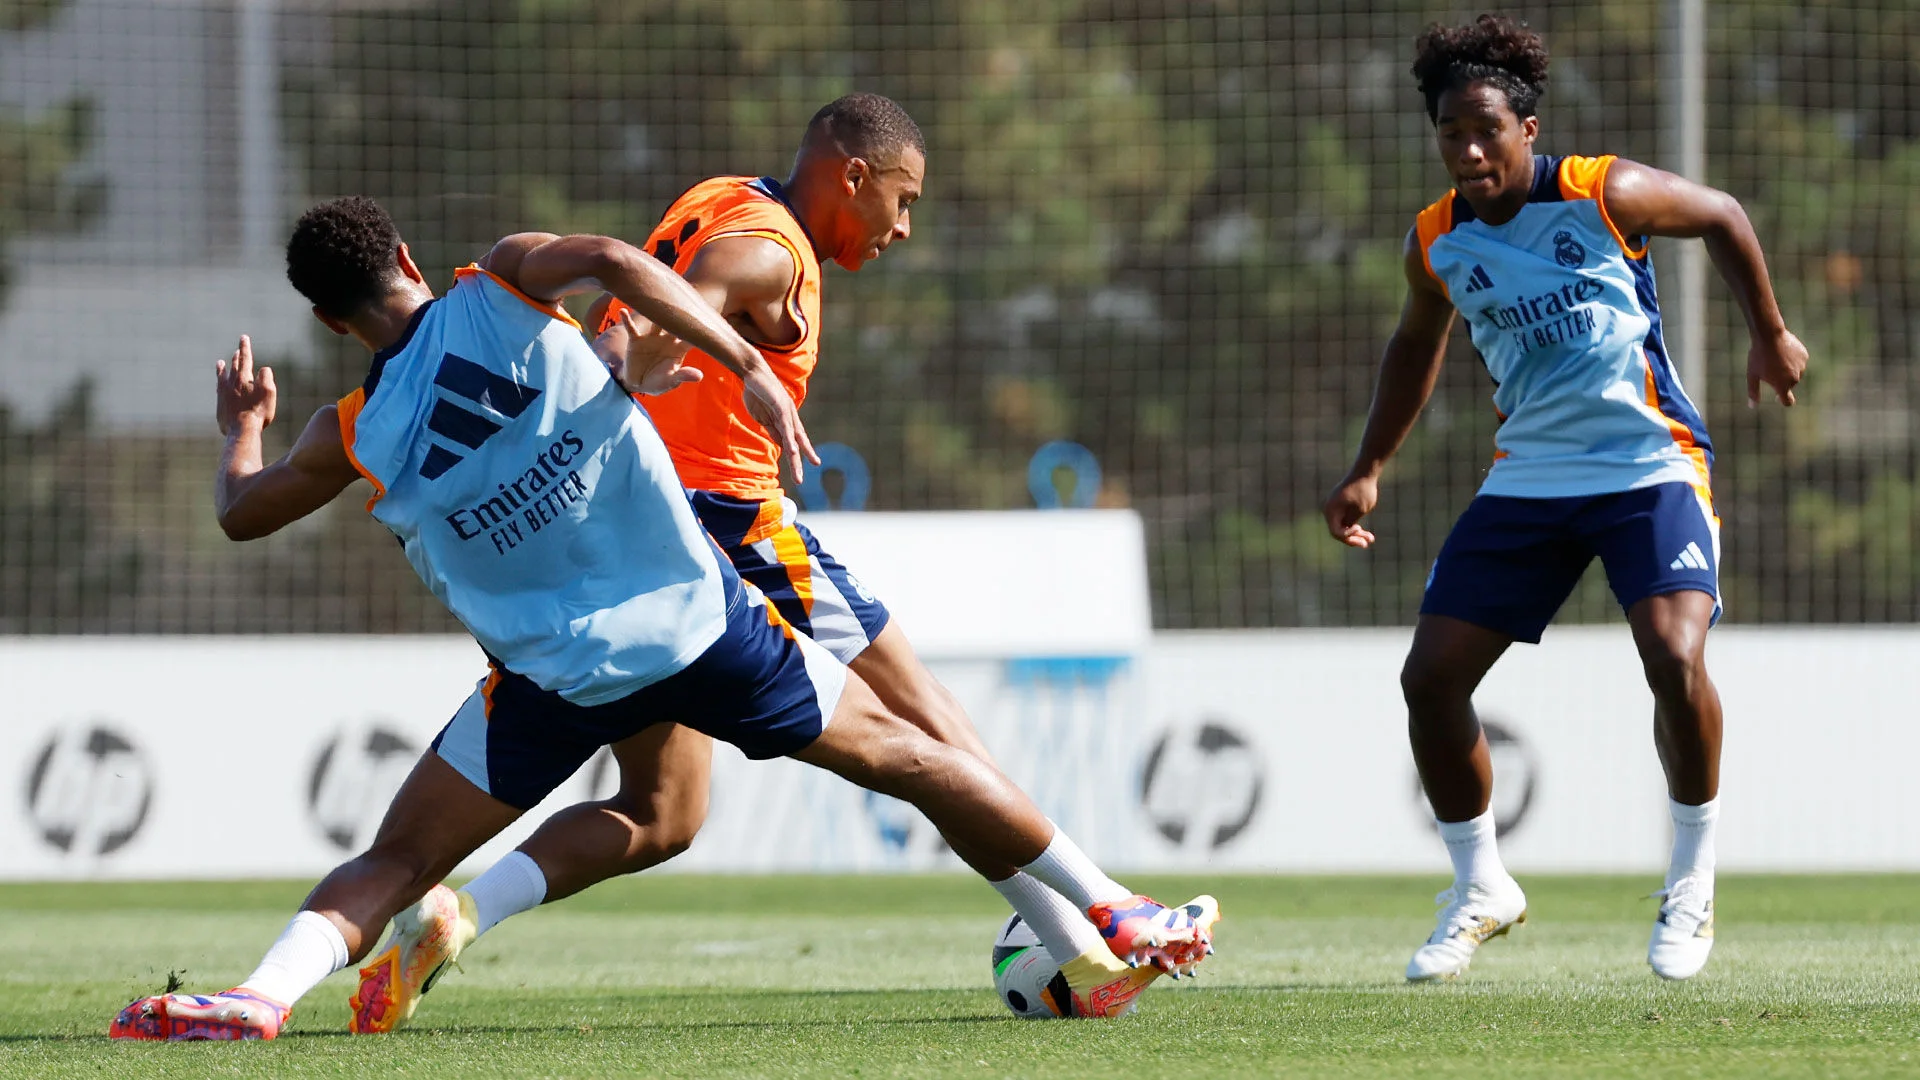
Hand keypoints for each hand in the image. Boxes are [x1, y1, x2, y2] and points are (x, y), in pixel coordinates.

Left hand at [215, 335, 275, 435]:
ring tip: (220, 363)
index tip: (243, 337)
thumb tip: (264, 369)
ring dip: (222, 368)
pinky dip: (220, 384)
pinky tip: (219, 385)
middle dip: (237, 356)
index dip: (245, 347)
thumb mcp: (269, 392)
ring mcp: (224, 393)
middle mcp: (231, 383)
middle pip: (234, 366)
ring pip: (222, 376)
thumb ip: (266, 377)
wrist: (241, 430)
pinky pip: (219, 389)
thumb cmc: (258, 411)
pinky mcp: (220, 404)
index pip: (245, 358)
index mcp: (244, 378)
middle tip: (238, 349)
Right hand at [595, 309, 701, 395]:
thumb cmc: (659, 383)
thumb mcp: (671, 381)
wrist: (639, 384)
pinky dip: (627, 320)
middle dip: (678, 313)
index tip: (704, 317)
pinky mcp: (636, 340)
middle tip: (682, 299)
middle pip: (674, 323)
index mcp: (679, 348)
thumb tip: (699, 376)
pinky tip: (623, 311)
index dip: (697, 328)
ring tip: (655, 300)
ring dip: (654, 312)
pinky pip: (631, 328)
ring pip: (655, 322)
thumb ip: (683, 376)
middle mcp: (667, 339)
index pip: (691, 336)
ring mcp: (651, 338)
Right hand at [740, 368, 819, 484]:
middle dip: (799, 462)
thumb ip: (772, 429)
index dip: (801, 453)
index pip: (794, 441)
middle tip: (800, 480)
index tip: (810, 465)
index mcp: (785, 420)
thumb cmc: (757, 392)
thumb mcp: (763, 416)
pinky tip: (793, 451)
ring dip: (795, 457)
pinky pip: (786, 426)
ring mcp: (787, 412)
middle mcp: (790, 417)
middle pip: (796, 443)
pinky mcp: (781, 406)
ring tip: (798, 472)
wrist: (753, 372)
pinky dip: (789, 439)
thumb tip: (780, 443)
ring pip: (793, 439)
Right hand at [1323, 473, 1379, 548]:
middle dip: (1353, 538)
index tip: (1359, 528)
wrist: (1365, 472)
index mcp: (1331, 510)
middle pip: (1338, 531)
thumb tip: (1346, 532)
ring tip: (1371, 539)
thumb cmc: (1363, 489)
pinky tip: (1367, 534)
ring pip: (1343, 527)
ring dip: (1356, 535)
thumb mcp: (1361, 509)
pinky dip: (1355, 527)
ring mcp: (1335, 509)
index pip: (1335, 531)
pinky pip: (1345, 521)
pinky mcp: (1341, 507)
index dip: (1347, 536)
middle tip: (1366, 544)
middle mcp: (1330, 510)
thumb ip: (1352, 522)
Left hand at [1747, 328, 1807, 407]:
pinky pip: (1799, 361)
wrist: (1769, 335)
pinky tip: (1783, 352)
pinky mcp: (1805, 356)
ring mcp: (1801, 367)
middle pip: (1789, 385)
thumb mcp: (1752, 375)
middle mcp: (1795, 379)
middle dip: (1781, 380)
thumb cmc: (1758, 357)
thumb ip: (1753, 392)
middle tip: (1769, 368)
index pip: (1788, 401)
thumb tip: (1752, 406)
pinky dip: (1792, 360)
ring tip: (1775, 359)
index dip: (1783, 400)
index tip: (1777, 397)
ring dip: (1787, 370)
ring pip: (1795, 373)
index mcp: (1782, 386)